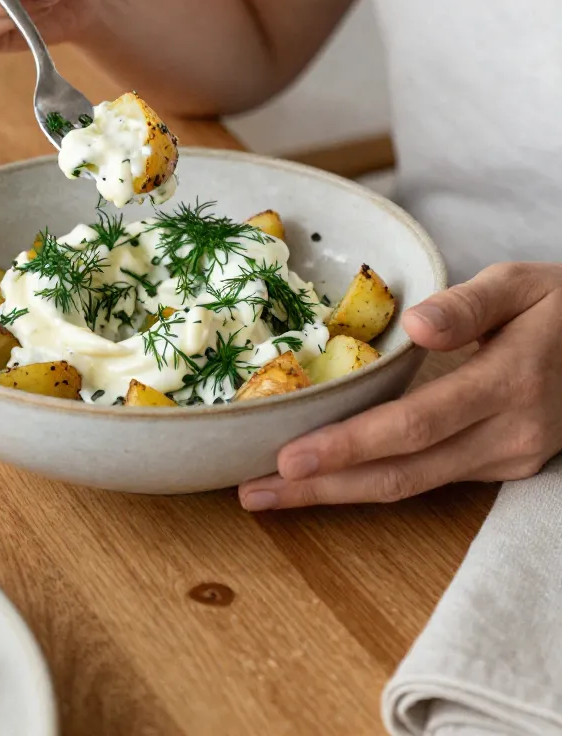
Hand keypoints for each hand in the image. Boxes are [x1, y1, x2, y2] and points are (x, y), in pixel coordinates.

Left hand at [239, 263, 561, 510]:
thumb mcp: (522, 283)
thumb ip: (468, 304)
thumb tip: (413, 324)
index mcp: (509, 383)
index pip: (414, 426)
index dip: (348, 446)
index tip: (288, 458)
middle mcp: (509, 435)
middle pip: (403, 474)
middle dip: (324, 489)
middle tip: (255, 492)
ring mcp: (510, 458)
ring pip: (413, 485)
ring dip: (342, 492)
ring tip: (276, 493)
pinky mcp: (507, 466)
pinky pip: (432, 478)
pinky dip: (376, 479)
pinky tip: (332, 476)